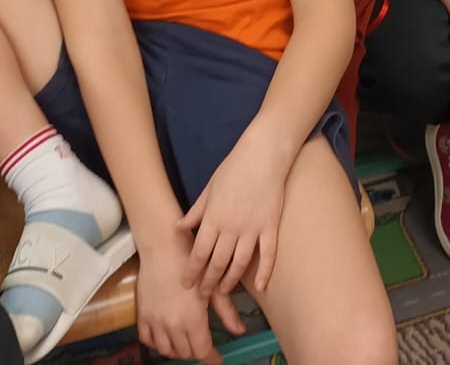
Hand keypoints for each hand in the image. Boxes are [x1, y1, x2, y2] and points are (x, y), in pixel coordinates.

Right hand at [138, 233, 243, 364]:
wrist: (162, 245)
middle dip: (196, 351)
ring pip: (166, 350)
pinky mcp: (142, 314)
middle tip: (202, 343)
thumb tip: (239, 330)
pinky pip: (147, 339)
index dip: (212, 358)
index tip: (217, 359)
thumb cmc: (190, 260)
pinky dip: (156, 342)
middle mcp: (172, 324)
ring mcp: (155, 320)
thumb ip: (227, 311)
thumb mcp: (213, 285)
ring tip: (185, 340)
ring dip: (177, 349)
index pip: (202, 351)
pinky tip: (165, 335)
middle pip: (185, 352)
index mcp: (192, 318)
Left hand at [180, 130, 293, 295]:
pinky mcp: (270, 226)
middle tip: (203, 295)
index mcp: (213, 217)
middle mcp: (231, 226)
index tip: (186, 284)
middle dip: (208, 281)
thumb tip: (178, 228)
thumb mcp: (209, 189)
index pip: (199, 252)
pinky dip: (264, 271)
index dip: (192, 270)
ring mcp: (252, 228)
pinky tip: (260, 286)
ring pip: (240, 263)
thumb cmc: (234, 168)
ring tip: (224, 292)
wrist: (263, 154)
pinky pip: (268, 254)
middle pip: (217, 262)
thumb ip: (195, 212)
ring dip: (231, 280)